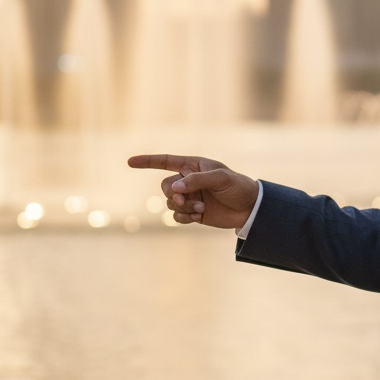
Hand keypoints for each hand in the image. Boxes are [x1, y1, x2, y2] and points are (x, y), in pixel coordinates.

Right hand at [127, 154, 258, 228]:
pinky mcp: (193, 213)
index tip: (129, 162)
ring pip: (170, 203)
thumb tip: (174, 188)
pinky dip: (184, 217)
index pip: (165, 161)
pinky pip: (177, 216)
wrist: (250, 208)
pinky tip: (197, 217)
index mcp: (193, 166)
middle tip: (185, 199)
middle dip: (173, 194)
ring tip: (200, 208)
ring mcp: (190, 197)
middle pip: (165, 186)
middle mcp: (188, 180)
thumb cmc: (237, 186)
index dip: (147, 162)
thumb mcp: (220, 178)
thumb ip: (196, 181)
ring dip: (182, 207)